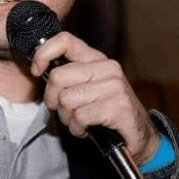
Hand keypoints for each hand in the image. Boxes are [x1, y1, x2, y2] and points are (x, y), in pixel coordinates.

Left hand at [31, 31, 159, 165]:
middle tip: (62, 110)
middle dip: (52, 99)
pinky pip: (80, 117)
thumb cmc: (106, 112)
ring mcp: (115, 86)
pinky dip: (77, 129)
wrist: (141, 137)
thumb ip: (67, 76)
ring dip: (66, 117)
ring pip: (66, 99)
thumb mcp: (86, 88)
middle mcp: (107, 68)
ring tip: (77, 121)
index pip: (64, 40)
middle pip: (57, 77)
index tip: (37, 71)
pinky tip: (85, 130)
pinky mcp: (118, 107)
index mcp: (96, 59)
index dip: (43, 54)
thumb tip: (38, 69)